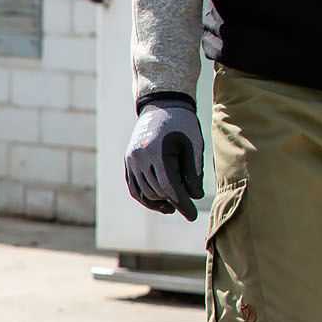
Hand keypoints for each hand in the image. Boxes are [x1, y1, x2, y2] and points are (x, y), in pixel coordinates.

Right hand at [125, 98, 203, 219]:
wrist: (161, 106)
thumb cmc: (183, 124)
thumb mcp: (193, 145)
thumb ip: (193, 171)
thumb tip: (194, 197)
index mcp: (157, 152)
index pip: (170, 187)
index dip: (182, 203)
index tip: (193, 216)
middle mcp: (139, 158)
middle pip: (157, 191)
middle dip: (174, 201)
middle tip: (188, 204)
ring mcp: (130, 161)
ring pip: (145, 192)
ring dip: (160, 201)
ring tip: (174, 204)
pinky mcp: (127, 162)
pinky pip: (134, 188)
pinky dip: (146, 198)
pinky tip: (160, 203)